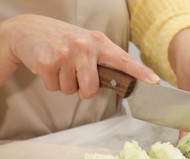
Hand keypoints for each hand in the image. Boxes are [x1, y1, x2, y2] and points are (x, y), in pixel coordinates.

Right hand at [0, 14, 159, 97]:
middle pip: (91, 89)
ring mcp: (65, 54)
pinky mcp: (47, 62)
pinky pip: (55, 88)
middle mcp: (84, 47)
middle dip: (83, 89)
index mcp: (98, 43)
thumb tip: (119, 82)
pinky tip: (49, 66)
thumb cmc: (64, 41)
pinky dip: (51, 82)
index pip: (123, 60)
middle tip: (75, 74)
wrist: (28, 30)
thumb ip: (103, 61)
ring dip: (65, 84)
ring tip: (60, 65)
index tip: (154, 81)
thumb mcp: (87, 45)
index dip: (140, 72)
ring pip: (71, 91)